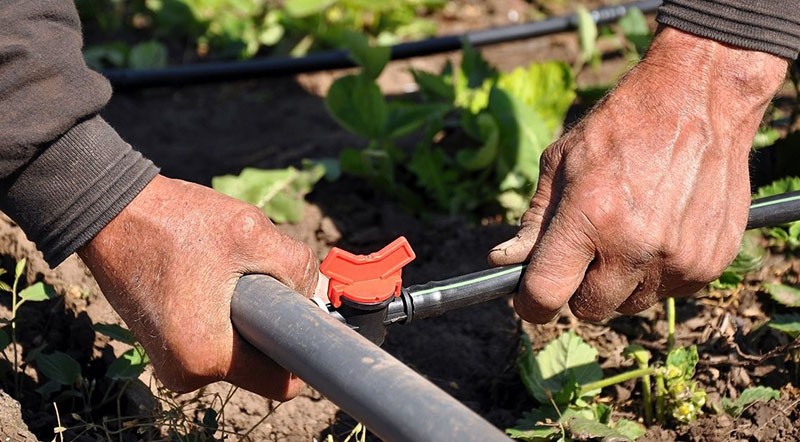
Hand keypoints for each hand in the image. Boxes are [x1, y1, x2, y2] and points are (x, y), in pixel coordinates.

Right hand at [78, 175, 318, 399]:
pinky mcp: (165, 346)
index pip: (279, 380)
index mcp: (205, 358)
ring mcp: (171, 362)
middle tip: (257, 274)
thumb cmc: (174, 221)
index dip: (301, 348)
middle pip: (259, 362)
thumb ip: (298, 267)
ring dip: (247, 313)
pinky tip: (211, 276)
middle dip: (270, 322)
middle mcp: (185, 374)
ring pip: (239, 347)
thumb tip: (316, 296)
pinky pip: (216, 338)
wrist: (111, 212)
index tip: (304, 314)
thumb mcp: (250, 232)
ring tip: (225, 270)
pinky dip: (225, 311)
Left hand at [489, 27, 786, 322]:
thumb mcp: (561, 162)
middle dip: (580, 287)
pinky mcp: (710, 263)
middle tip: (587, 251)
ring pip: (631, 304)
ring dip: (621, 282)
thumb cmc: (622, 126)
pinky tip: (661, 230)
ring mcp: (678, 258)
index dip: (531, 302)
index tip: (530, 297)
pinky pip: (670, 293)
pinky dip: (658, 272)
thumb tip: (504, 262)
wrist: (701, 97)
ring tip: (628, 232)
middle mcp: (636, 245)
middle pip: (590, 309)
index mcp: (591, 216)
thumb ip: (534, 221)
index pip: (546, 293)